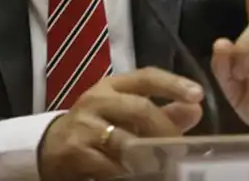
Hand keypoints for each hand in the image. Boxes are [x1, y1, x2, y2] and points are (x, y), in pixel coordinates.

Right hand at [38, 67, 204, 180]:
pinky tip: (140, 175)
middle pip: (138, 108)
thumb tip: (196, 110)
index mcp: (112, 86)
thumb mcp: (124, 112)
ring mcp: (84, 127)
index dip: (173, 84)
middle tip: (182, 148)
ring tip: (165, 166)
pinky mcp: (75, 153)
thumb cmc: (96, 126)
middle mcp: (97, 100)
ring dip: (149, 156)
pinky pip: (109, 166)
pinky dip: (128, 173)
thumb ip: (163, 112)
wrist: (50, 146)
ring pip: (125, 141)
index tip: (198, 95)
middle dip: (165, 129)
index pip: (146, 77)